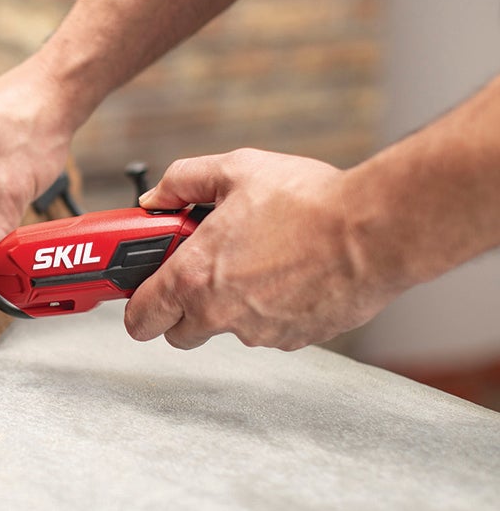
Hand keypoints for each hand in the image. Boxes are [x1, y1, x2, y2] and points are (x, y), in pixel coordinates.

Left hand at [123, 149, 397, 350]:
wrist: (375, 231)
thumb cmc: (308, 201)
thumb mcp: (235, 170)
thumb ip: (183, 181)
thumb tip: (156, 198)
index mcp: (195, 276)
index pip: (142, 318)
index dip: (136, 308)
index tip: (140, 297)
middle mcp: (221, 313)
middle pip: (179, 334)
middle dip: (180, 309)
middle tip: (198, 273)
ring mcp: (259, 332)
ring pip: (226, 329)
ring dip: (229, 305)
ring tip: (255, 261)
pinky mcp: (295, 340)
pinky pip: (267, 330)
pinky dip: (268, 310)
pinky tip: (287, 274)